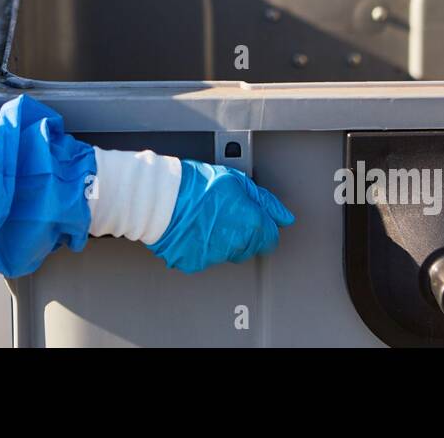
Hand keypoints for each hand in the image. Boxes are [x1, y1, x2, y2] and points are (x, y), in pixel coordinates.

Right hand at [147, 161, 293, 272]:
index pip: (271, 237)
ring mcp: (214, 256)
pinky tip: (193, 228)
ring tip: (205, 218)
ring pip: (228, 253)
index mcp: (251, 223)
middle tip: (225, 214)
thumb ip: (264, 201)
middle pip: (250, 247)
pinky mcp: (194, 262)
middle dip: (243, 233)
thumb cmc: (195, 184)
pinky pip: (205, 257)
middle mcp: (236, 244)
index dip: (263, 226)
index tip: (253, 219)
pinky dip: (201, 246)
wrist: (160, 196)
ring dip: (222, 240)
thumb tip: (284, 216)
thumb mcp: (236, 180)